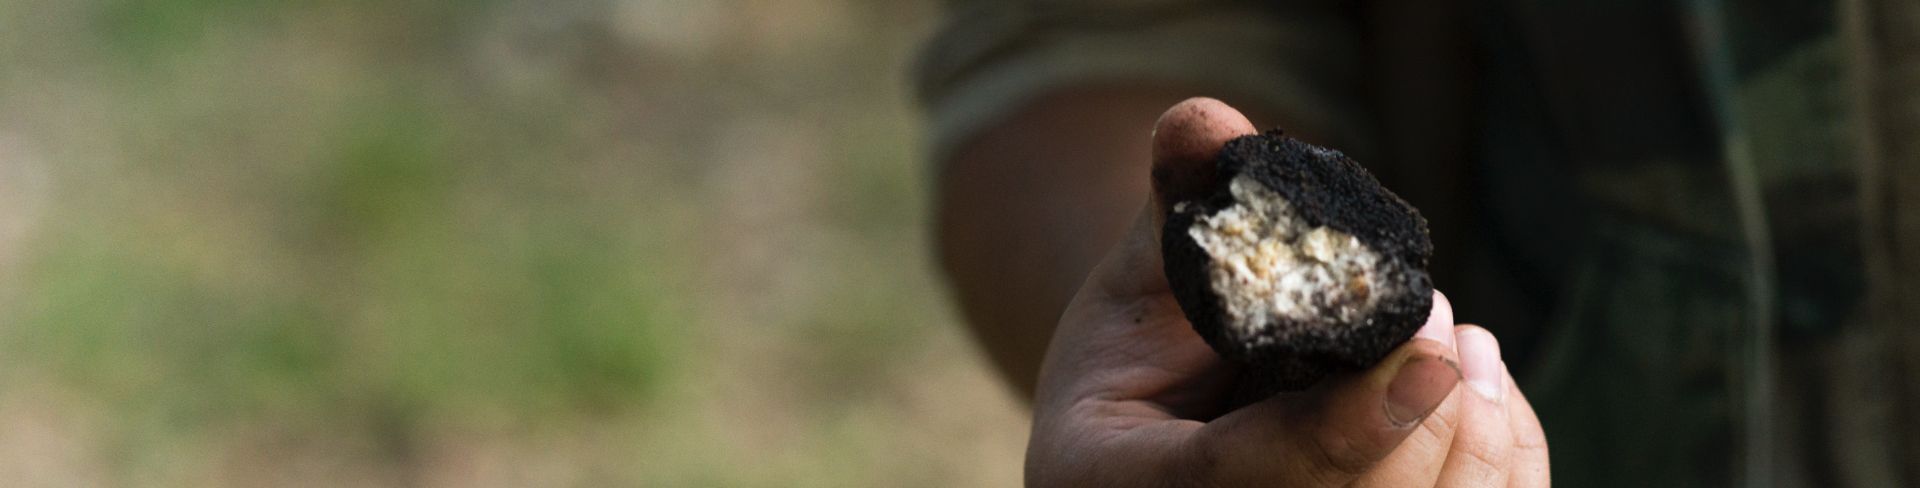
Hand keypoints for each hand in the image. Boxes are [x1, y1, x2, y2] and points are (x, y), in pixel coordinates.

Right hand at [1023, 98, 1548, 486]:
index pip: (1241, 476)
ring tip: (1461, 344)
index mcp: (1120, 480)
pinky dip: (1497, 455)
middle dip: (1425, 421)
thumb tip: (1205, 124)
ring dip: (1472, 437)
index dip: (1341, 432)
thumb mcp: (1141, 275)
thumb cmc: (1142, 345)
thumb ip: (1178, 206)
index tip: (1430, 361)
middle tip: (1439, 317)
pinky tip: (1479, 387)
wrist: (1159, 416)